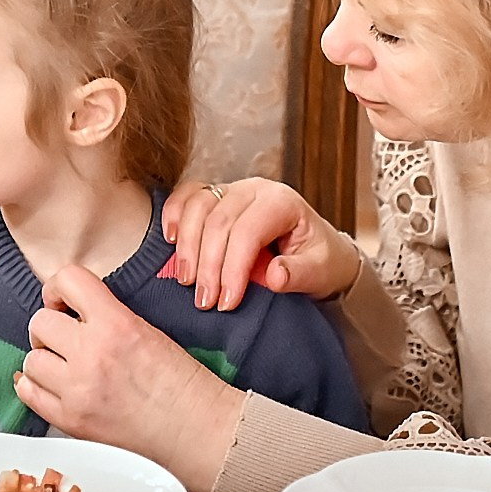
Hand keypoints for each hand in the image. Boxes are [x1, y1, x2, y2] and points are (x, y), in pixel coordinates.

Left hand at [15, 266, 245, 491]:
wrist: (197, 431)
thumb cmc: (183, 384)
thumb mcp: (148, 331)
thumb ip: (108, 317)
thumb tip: (71, 311)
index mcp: (117, 325)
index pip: (68, 280)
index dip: (58, 288)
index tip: (63, 300)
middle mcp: (92, 355)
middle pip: (40, 322)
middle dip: (51, 327)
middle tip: (65, 336)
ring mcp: (77, 390)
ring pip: (31, 360)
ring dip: (45, 359)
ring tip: (64, 365)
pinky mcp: (70, 420)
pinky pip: (29, 394)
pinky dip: (35, 386)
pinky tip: (51, 384)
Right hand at [161, 178, 361, 309]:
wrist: (317, 251)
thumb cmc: (320, 260)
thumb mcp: (319, 271)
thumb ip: (299, 274)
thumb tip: (275, 276)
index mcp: (282, 202)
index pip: (248, 232)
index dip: (233, 268)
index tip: (227, 301)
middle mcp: (255, 190)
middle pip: (218, 221)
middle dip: (208, 265)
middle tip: (205, 301)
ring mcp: (233, 190)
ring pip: (197, 206)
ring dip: (187, 245)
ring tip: (187, 280)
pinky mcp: (217, 197)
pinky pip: (187, 196)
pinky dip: (174, 215)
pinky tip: (170, 240)